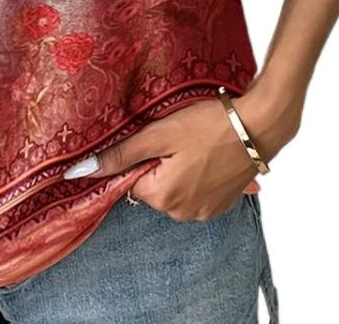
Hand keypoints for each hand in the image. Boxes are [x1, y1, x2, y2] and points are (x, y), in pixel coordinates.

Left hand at [63, 85, 302, 220]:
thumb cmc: (208, 125)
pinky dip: (198, 175)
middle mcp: (183, 214)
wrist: (258, 126)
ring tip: (195, 144)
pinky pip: (196, 191)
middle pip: (152, 186)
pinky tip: (209, 154)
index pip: (131, 180)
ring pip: (174, 189)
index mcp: (163, 197)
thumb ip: (120, 154)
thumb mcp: (159, 133)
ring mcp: (205, 212)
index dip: (140, 156)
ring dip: (178, 169)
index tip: (156, 137)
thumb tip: (80, 172)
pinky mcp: (223, 205)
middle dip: (159, 163)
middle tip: (177, 137)